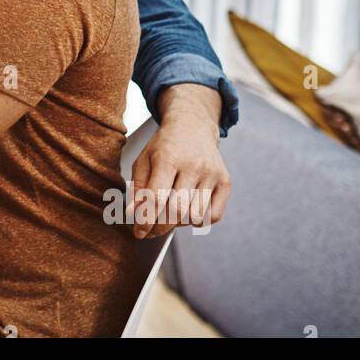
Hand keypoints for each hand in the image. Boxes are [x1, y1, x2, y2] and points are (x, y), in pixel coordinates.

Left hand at [126, 85, 230, 238]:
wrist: (193, 126)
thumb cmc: (165, 145)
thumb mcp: (144, 160)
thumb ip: (138, 187)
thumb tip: (134, 213)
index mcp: (168, 158)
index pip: (157, 198)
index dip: (146, 220)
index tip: (138, 232)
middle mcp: (193, 165)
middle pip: (177, 211)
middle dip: (160, 227)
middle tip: (150, 230)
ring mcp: (212, 173)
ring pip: (194, 216)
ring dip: (178, 223)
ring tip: (169, 214)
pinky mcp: (225, 181)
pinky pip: (213, 216)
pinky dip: (198, 221)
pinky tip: (188, 211)